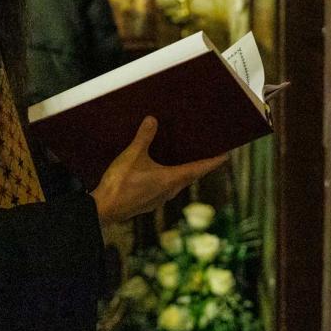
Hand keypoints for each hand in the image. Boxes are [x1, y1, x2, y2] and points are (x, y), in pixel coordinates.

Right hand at [90, 117, 227, 226]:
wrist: (104, 210)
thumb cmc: (120, 184)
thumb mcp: (132, 155)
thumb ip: (144, 137)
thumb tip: (152, 120)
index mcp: (170, 180)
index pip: (198, 169)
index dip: (213, 162)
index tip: (226, 156)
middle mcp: (168, 192)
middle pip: (190, 177)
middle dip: (200, 167)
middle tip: (209, 157)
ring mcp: (158, 199)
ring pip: (178, 185)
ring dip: (184, 175)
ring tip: (186, 163)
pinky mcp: (148, 203)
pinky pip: (165, 190)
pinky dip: (170, 180)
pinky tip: (161, 175)